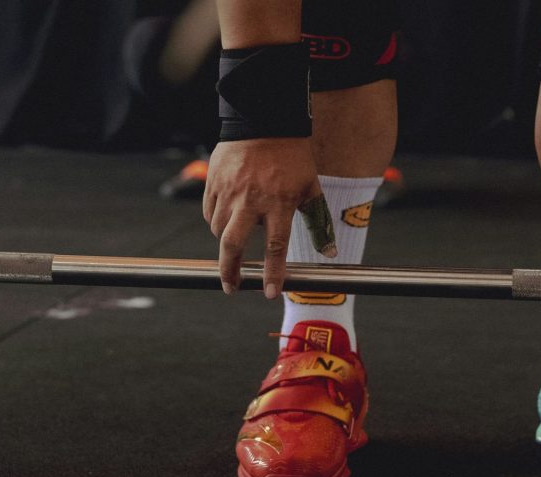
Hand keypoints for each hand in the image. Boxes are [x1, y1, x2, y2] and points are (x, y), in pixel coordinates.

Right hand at [203, 137, 323, 296]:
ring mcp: (229, 190)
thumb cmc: (292, 157)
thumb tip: (331, 252)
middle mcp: (251, 200)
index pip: (275, 247)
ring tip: (235, 242)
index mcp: (279, 203)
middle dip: (230, 271)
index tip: (270, 293)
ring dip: (225, 242)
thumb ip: (318, 222)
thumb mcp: (310, 188)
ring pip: (218, 230)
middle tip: (231, 287)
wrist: (264, 120)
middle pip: (232, 245)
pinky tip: (226, 219)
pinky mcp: (213, 181)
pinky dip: (215, 220)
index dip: (272, 273)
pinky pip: (208, 211)